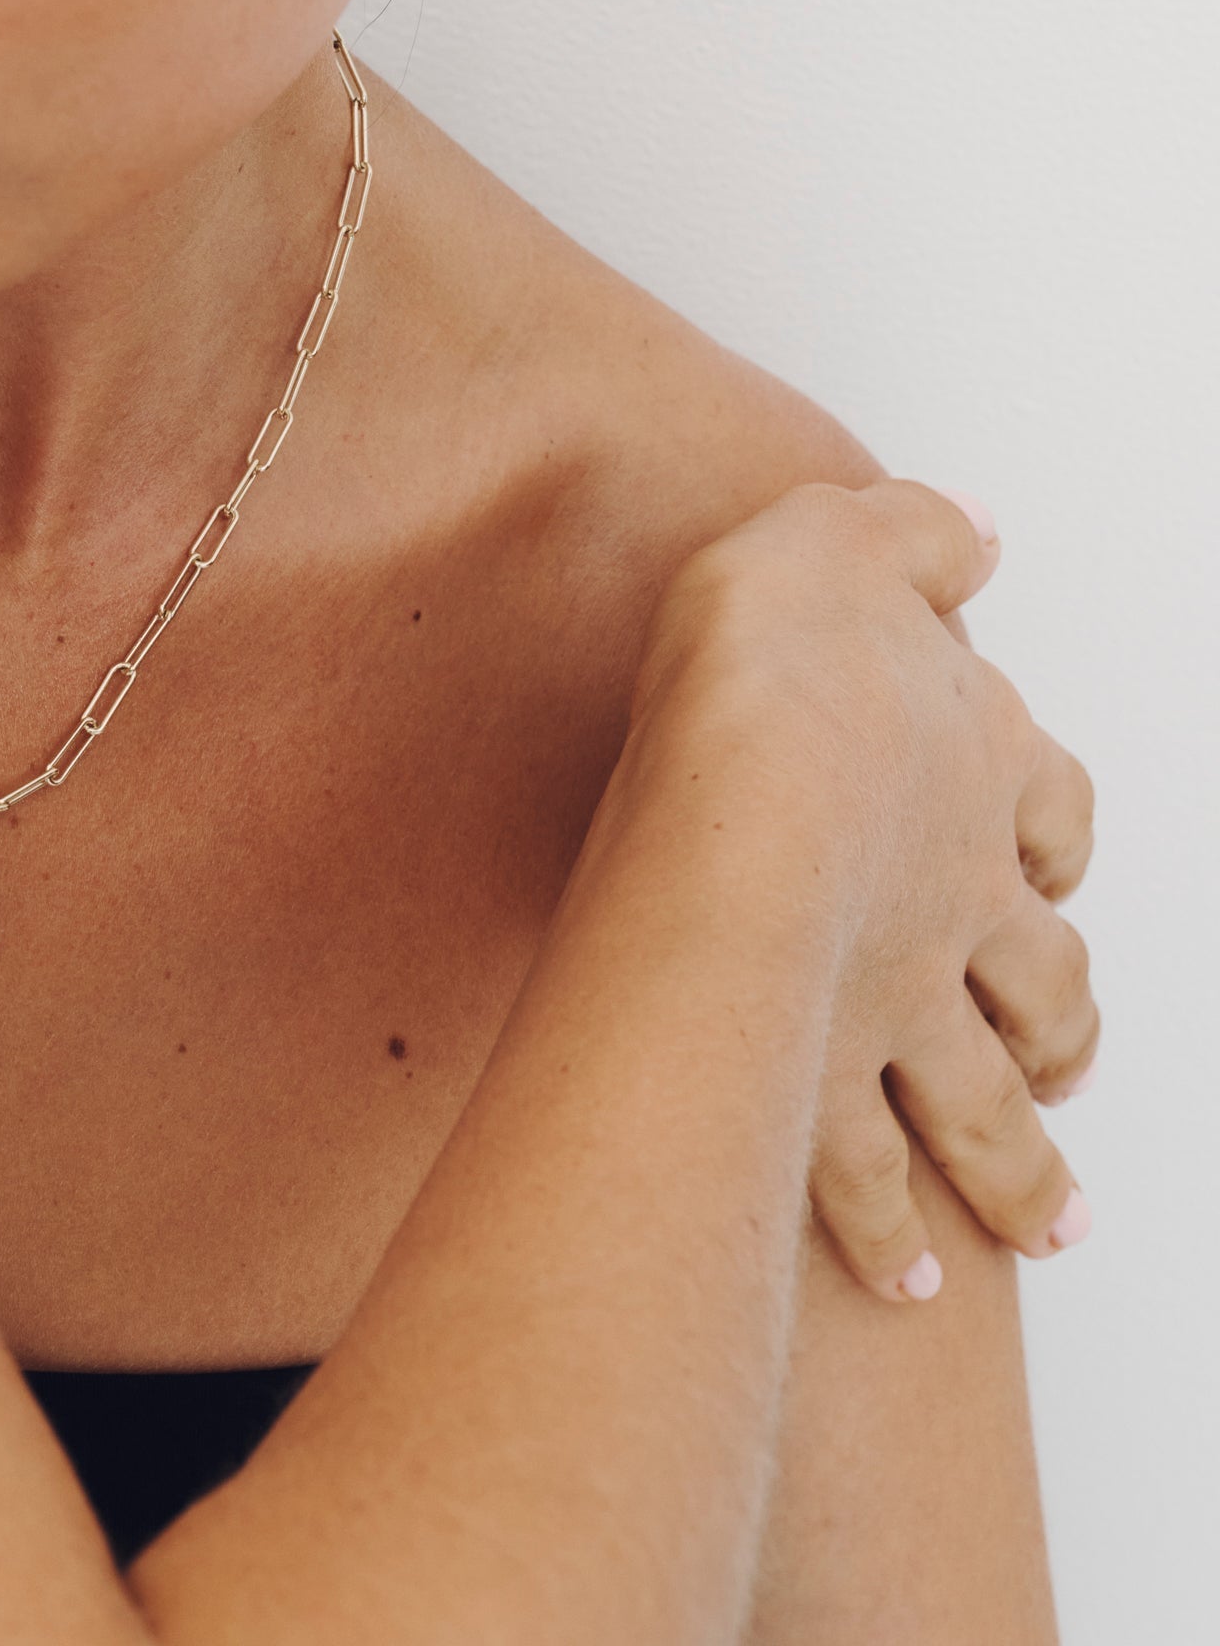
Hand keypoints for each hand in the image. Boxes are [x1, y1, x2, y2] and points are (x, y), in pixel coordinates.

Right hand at [638, 480, 1098, 1300]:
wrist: (745, 779)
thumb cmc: (785, 658)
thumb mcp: (850, 536)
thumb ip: (915, 535)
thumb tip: (972, 531)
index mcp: (978, 773)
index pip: (1048, 810)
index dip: (1054, 841)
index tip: (1047, 866)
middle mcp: (961, 901)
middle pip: (1040, 987)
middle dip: (1057, 1043)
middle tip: (1064, 1087)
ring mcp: (899, 997)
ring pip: (981, 1105)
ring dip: (1018, 1170)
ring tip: (1044, 1226)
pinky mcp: (824, 1066)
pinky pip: (861, 1166)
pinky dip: (887, 1228)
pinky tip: (911, 1277)